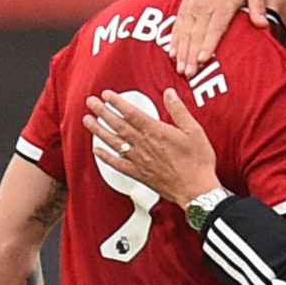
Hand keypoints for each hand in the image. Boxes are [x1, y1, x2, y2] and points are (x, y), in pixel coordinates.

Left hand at [82, 88, 221, 206]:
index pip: (132, 113)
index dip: (117, 102)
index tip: (107, 95)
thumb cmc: (197, 162)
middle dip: (103, 112)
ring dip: (99, 130)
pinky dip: (105, 157)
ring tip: (88, 121)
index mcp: (156, 132)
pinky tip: (97, 152)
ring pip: (114, 142)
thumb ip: (179, 110)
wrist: (196, 190)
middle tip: (91, 102)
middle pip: (118, 125)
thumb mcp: (194, 130)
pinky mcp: (139, 174)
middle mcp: (144, 145)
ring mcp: (140, 160)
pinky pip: (118, 164)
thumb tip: (169, 93)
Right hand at [171, 0, 266, 77]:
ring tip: (181, 70)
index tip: (203, 59)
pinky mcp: (185, 6)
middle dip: (192, 55)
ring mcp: (193, 7)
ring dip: (182, 52)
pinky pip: (178, 26)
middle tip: (190, 74)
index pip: (214, 28)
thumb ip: (258, 6)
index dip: (208, 44)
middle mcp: (205, 7)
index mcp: (222, 5)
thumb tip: (263, 24)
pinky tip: (172, 54)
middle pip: (197, 35)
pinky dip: (174, 40)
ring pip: (185, 33)